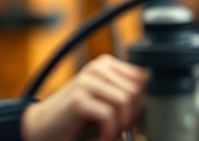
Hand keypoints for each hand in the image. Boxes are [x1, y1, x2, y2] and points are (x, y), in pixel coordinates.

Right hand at [20, 54, 146, 140]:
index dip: (141, 103)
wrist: (41, 127)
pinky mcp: (78, 99)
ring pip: (125, 102)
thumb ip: (126, 94)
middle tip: (115, 129)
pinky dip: (107, 134)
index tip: (128, 120)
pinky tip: (97, 138)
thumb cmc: (76, 117)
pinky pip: (109, 116)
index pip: (143, 78)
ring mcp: (86, 81)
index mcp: (105, 64)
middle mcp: (96, 68)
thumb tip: (157, 100)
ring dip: (120, 126)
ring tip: (107, 133)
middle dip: (131, 116)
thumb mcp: (104, 101)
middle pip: (137, 91)